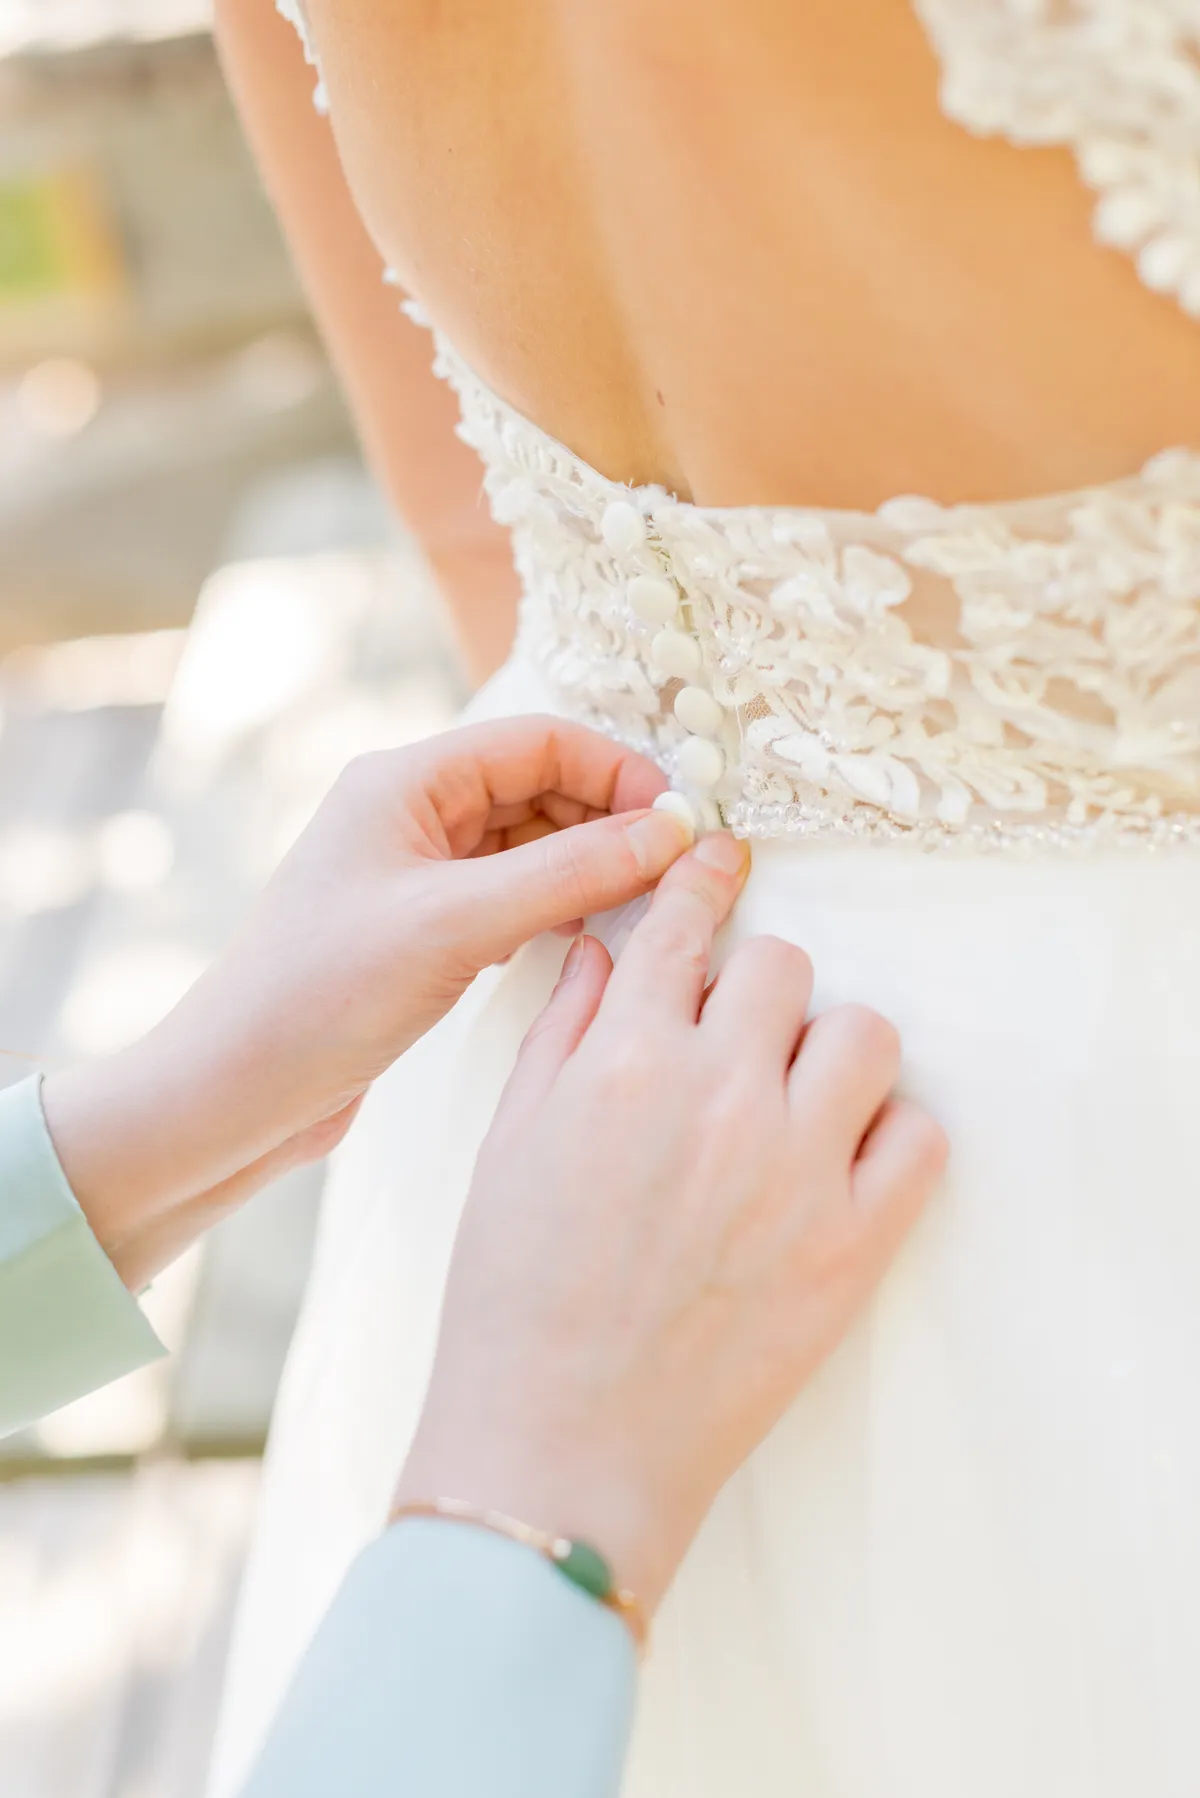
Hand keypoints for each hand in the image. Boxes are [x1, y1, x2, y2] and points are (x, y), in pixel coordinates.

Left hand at [43, 718, 690, 1286]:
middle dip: (610, 818)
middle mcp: (410, 813)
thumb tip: (672, 831)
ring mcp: (414, 872)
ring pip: (530, 843)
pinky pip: (510, 893)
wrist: (238, 1091)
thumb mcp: (458, 925)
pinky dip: (555, 905)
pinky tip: (585, 939)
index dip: (617, 770)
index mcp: (405, 781)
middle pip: (541, 785)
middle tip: (675, 870)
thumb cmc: (321, 995)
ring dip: (587, 865)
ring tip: (642, 906)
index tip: (679, 822)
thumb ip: (570, 873)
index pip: (539, 740)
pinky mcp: (420, 929)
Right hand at [395, 831, 947, 1614]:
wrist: (558, 1446)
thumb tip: (597, 949)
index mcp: (621, 1061)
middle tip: (740, 1034)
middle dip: (759, 985)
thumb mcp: (507, 1146)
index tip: (723, 859)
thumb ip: (559, 1033)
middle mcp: (717, 1094)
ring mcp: (796, 1166)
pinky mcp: (853, 1242)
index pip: (683, 926)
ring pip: (865, 1032)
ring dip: (832, 1047)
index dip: (704, 880)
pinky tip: (842, 1159)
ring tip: (798, 1095)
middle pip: (783, 965)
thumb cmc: (512, 1300)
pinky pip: (920, 1135)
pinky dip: (890, 1133)